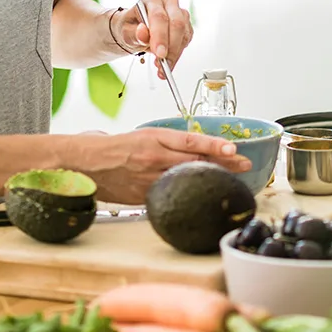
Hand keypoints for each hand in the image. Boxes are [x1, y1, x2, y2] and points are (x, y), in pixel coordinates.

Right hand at [71, 128, 249, 204]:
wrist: (87, 163)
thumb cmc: (116, 147)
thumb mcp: (144, 136)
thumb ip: (170, 143)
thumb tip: (198, 148)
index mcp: (154, 138)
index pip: (191, 140)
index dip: (214, 144)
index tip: (233, 147)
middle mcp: (154, 157)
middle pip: (195, 161)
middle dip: (223, 162)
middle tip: (245, 163)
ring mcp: (149, 179)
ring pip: (186, 179)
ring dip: (211, 179)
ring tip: (233, 178)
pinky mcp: (144, 196)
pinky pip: (170, 194)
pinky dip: (188, 194)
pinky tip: (203, 196)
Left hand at [114, 0, 192, 78]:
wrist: (135, 30)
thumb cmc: (130, 27)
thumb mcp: (126, 32)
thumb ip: (134, 33)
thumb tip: (142, 33)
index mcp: (152, 0)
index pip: (159, 17)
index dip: (160, 36)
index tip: (160, 53)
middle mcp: (168, 3)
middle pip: (177, 23)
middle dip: (171, 46)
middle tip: (163, 63)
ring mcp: (180, 13)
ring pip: (184, 34)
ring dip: (175, 53)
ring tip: (162, 67)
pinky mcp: (186, 25)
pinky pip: (186, 40)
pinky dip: (178, 54)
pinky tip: (167, 62)